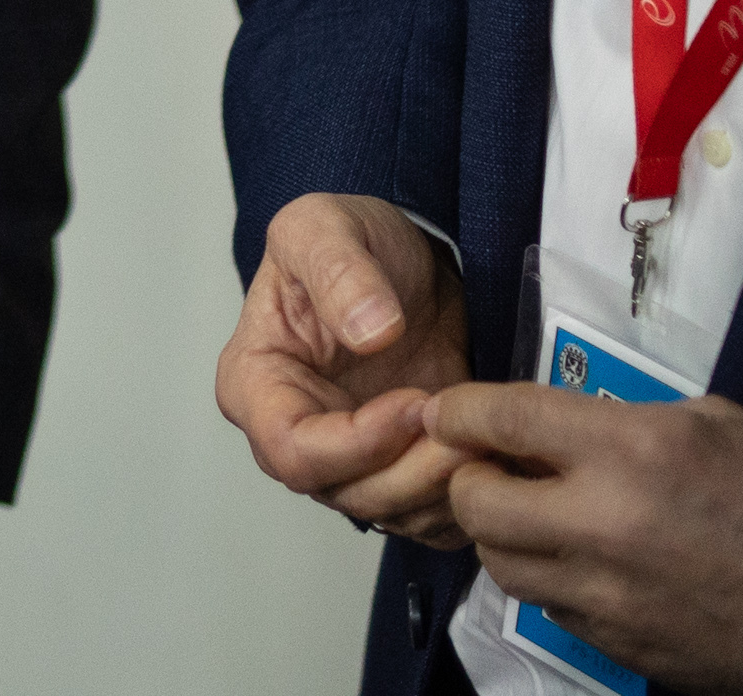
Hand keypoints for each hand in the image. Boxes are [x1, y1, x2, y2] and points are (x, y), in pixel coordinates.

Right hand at [216, 192, 474, 543]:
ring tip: (483, 434)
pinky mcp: (397, 472)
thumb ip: (339, 271)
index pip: (291, 449)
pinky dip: (461, 499)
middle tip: (465, 427)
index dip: (356, 442)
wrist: (406, 261)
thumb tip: (369, 332)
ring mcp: (346, 461)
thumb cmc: (351, 242)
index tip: (415, 400)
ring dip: (442, 486)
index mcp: (255, 384)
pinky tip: (486, 452)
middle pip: (344, 491)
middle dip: (410, 470)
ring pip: (390, 512)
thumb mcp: (325, 226)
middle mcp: (293, 435)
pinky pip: (426, 517)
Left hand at [426, 381, 742, 692]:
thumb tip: (561, 430)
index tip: (450, 411)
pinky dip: (550, 582)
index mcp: (634, 450)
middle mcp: (606, 524)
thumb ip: (625, 420)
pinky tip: (582, 562)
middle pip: (478, 504)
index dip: (460, 411)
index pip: (502, 418)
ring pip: (502, 566)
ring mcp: (612, 596)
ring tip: (534, 516)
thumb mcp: (715, 423)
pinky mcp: (624, 647)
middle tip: (493, 468)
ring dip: (503, 536)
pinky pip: (552, 609)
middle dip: (472, 479)